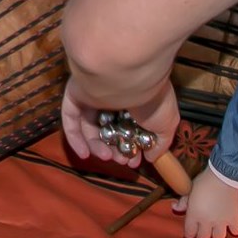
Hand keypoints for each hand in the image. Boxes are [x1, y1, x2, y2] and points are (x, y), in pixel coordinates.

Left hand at [60, 78, 179, 168]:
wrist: (129, 76)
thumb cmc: (152, 98)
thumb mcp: (166, 125)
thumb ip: (159, 144)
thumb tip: (151, 157)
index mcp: (135, 100)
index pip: (129, 128)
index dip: (131, 148)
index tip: (134, 161)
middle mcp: (113, 96)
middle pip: (108, 129)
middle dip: (114, 149)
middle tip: (120, 160)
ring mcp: (93, 94)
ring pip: (89, 126)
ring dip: (96, 146)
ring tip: (107, 157)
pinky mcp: (76, 93)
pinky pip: (71, 118)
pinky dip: (75, 138)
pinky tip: (84, 154)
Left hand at [178, 168, 237, 237]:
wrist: (224, 175)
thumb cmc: (204, 181)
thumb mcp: (190, 189)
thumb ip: (183, 202)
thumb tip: (174, 207)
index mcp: (194, 214)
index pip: (189, 233)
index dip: (189, 233)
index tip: (191, 231)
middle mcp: (207, 221)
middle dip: (202, 235)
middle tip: (203, 229)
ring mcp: (222, 222)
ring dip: (217, 234)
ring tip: (217, 227)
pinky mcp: (235, 219)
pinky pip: (235, 231)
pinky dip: (233, 229)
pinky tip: (230, 223)